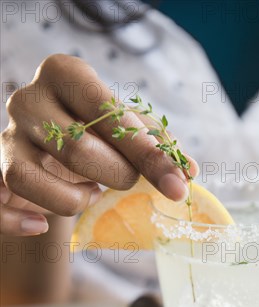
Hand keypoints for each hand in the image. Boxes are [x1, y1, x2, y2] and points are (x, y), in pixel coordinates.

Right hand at [0, 54, 197, 235]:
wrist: (49, 150)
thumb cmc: (95, 135)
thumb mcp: (126, 131)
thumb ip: (157, 146)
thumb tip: (188, 172)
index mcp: (66, 75)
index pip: (108, 114)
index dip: (147, 154)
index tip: (178, 185)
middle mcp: (29, 99)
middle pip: (76, 147)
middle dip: (115, 175)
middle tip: (128, 182)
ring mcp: (7, 137)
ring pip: (32, 178)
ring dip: (72, 199)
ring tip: (91, 194)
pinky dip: (20, 220)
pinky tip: (41, 225)